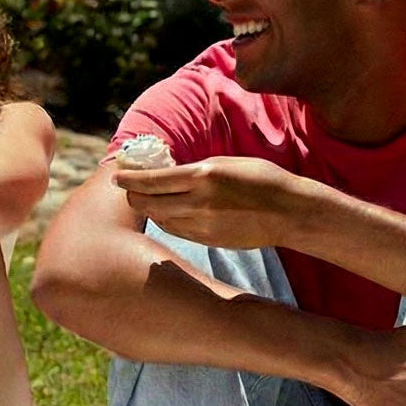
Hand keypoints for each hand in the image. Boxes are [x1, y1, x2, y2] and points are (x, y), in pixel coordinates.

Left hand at [113, 156, 300, 248]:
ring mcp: (201, 225)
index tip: (117, 174)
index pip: (153, 180)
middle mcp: (198, 203)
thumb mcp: (226, 164)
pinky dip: (166, 220)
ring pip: (160, 219)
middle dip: (133, 195)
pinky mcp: (207, 240)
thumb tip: (167, 173)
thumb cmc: (261, 179)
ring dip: (148, 208)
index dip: (130, 178)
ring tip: (144, 198)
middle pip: (149, 203)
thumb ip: (195, 170)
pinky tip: (166, 212)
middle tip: (127, 187)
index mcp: (203, 176)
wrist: (288, 212)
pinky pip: (176, 231)